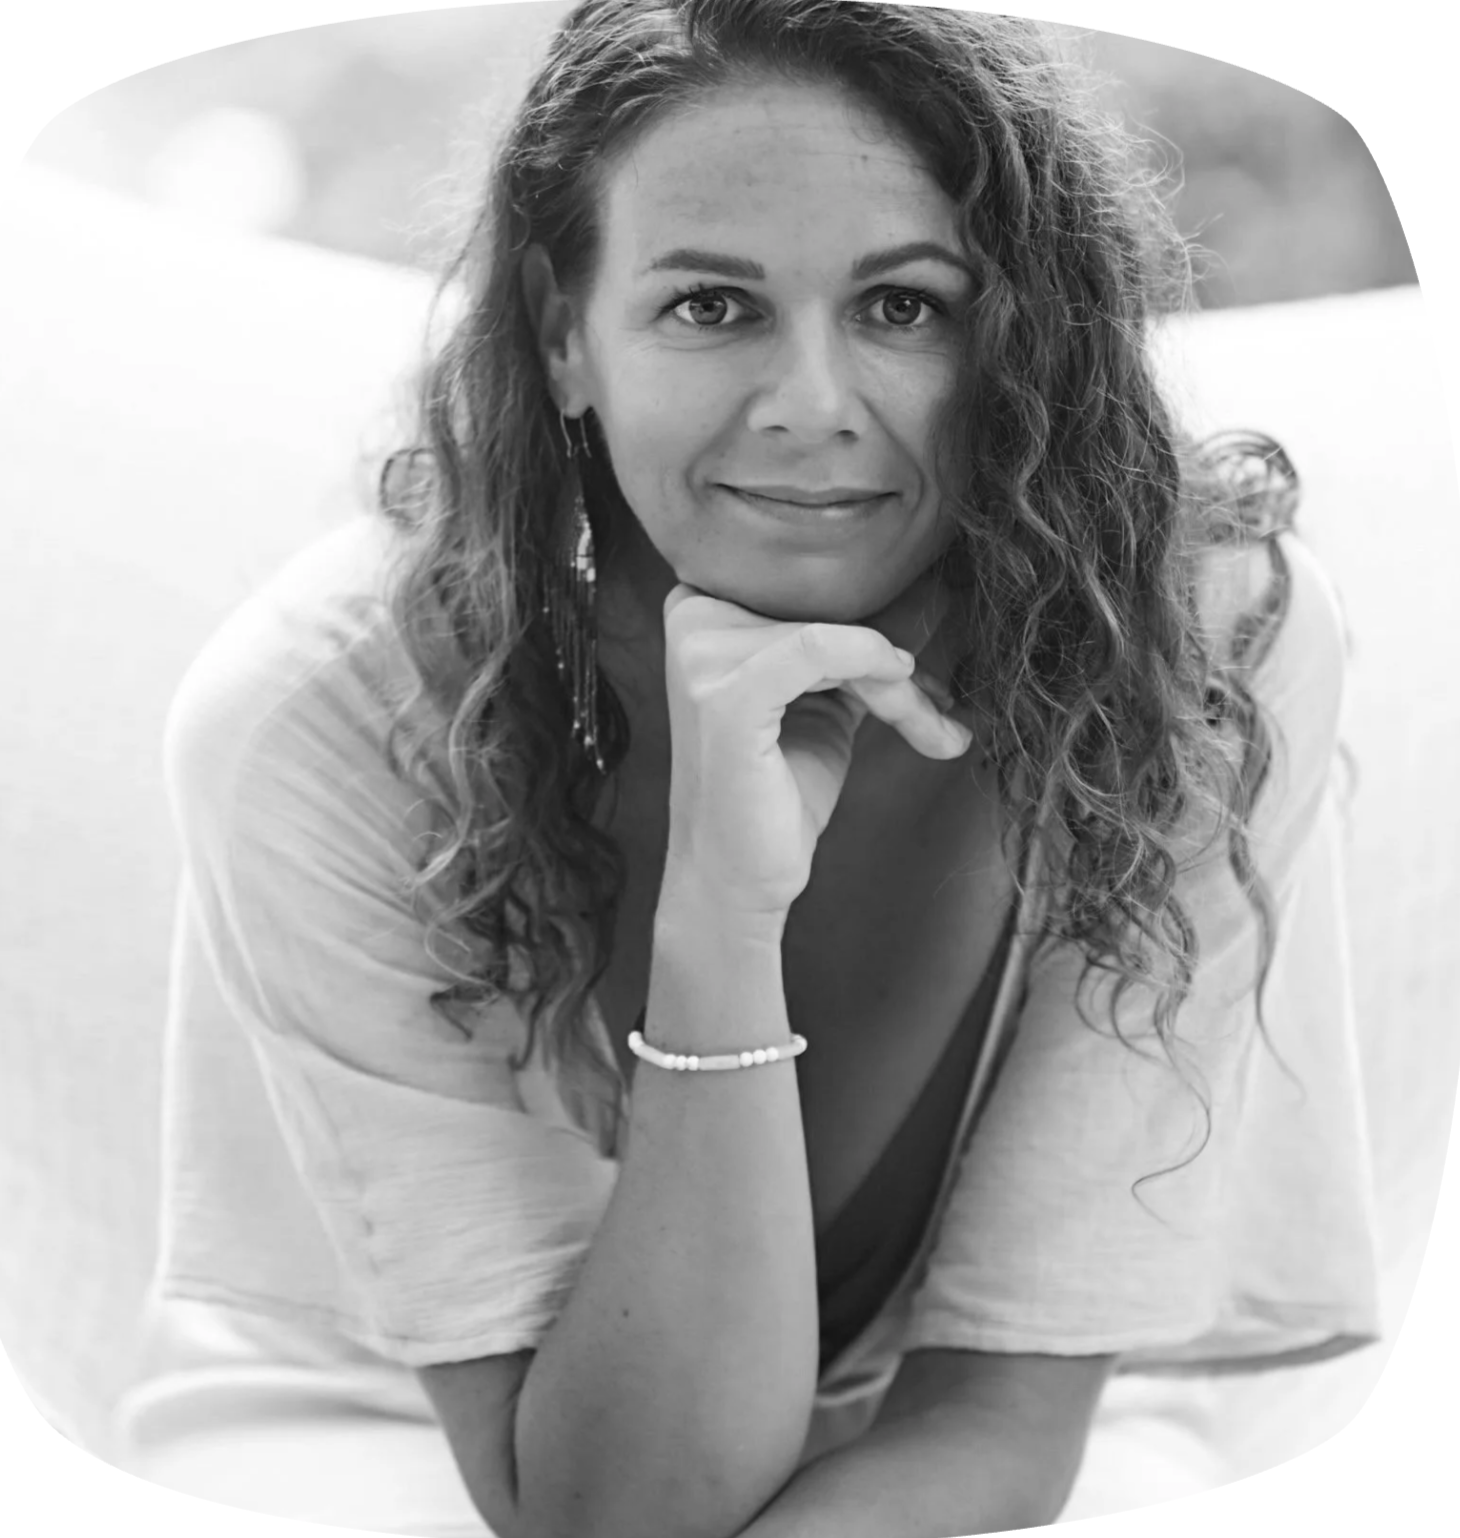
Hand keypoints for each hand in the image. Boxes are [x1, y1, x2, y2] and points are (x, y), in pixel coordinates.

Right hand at [660, 584, 974, 919]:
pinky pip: (819, 646)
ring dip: (899, 687)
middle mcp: (690, 616)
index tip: (916, 677)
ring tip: (932, 730)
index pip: (810, 589)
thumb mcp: (821, 699)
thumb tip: (934, 600)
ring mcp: (700, 655)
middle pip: (826, 609)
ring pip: (837, 633)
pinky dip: (873, 664)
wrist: (739, 878)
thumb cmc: (776, 790)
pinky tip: (906, 700)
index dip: (873, 625)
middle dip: (895, 665)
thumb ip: (852, 648)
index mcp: (701, 604)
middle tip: (939, 712)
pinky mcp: (724, 697)